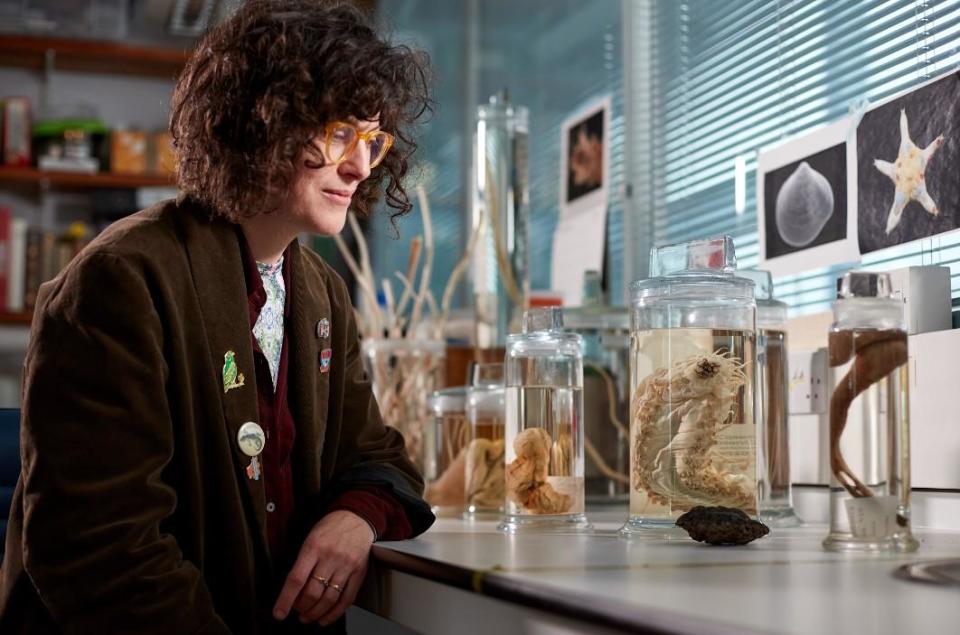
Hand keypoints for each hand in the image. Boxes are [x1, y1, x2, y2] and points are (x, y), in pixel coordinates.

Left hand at [272, 510, 374, 625]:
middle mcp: (331, 557)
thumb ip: (302, 562)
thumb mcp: (310, 538)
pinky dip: (334, 613)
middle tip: (296, 610)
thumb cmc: (330, 527)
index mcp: (313, 547)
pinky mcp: (359, 572)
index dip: (286, 600)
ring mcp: (346, 566)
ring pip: (329, 599)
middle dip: (301, 608)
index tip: (279, 613)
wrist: (357, 516)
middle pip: (313, 592)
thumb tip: (291, 589)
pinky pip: (347, 599)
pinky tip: (324, 618)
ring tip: (307, 617)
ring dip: (315, 613)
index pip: (296, 579)